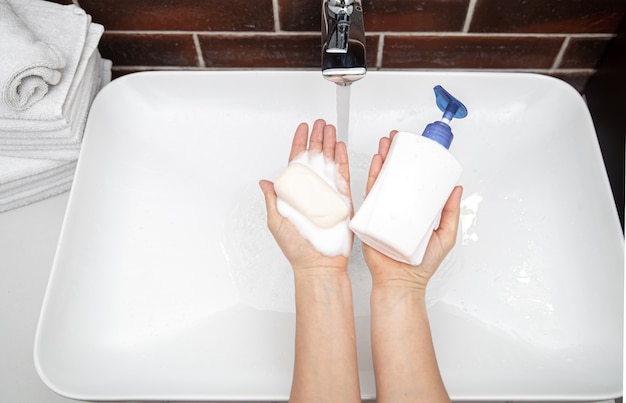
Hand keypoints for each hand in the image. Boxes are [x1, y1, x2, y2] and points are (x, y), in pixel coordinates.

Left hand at [259, 119, 352, 275]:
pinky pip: (343, 175)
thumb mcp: (276, 221)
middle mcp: (311, 191)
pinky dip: (343, 160)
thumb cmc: (297, 248)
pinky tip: (341, 147)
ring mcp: (327, 194)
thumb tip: (264, 182)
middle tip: (320, 123)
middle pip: (314, 157)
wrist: (319, 264)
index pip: (296, 161)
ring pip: (329, 162)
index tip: (302, 128)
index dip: (299, 143)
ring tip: (331, 128)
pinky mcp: (342, 200)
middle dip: (317, 137)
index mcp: (294, 193)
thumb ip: (273, 199)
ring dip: (330, 144)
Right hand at [362, 131, 462, 291]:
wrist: (401, 283)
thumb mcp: (445, 236)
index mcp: (415, 212)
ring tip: (386, 144)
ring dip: (383, 159)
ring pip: (382, 180)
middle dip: (395, 155)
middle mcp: (398, 209)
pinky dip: (372, 177)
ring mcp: (383, 213)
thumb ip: (450, 214)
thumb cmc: (421, 266)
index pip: (414, 182)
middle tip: (398, 139)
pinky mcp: (371, 219)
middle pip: (396, 175)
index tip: (416, 147)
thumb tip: (457, 189)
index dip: (414, 163)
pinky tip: (377, 163)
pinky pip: (370, 194)